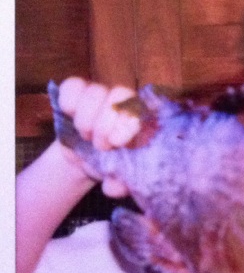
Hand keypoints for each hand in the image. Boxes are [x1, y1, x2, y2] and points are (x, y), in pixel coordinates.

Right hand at [55, 76, 138, 197]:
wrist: (86, 160)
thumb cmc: (111, 167)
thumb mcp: (117, 179)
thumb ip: (119, 184)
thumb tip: (114, 187)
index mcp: (144, 122)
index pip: (146, 107)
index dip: (131, 121)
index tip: (117, 142)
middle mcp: (127, 103)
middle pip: (121, 94)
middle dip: (104, 123)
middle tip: (100, 146)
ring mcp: (104, 95)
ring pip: (96, 90)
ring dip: (86, 117)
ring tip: (85, 136)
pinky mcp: (80, 91)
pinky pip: (73, 85)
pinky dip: (69, 100)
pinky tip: (69, 114)